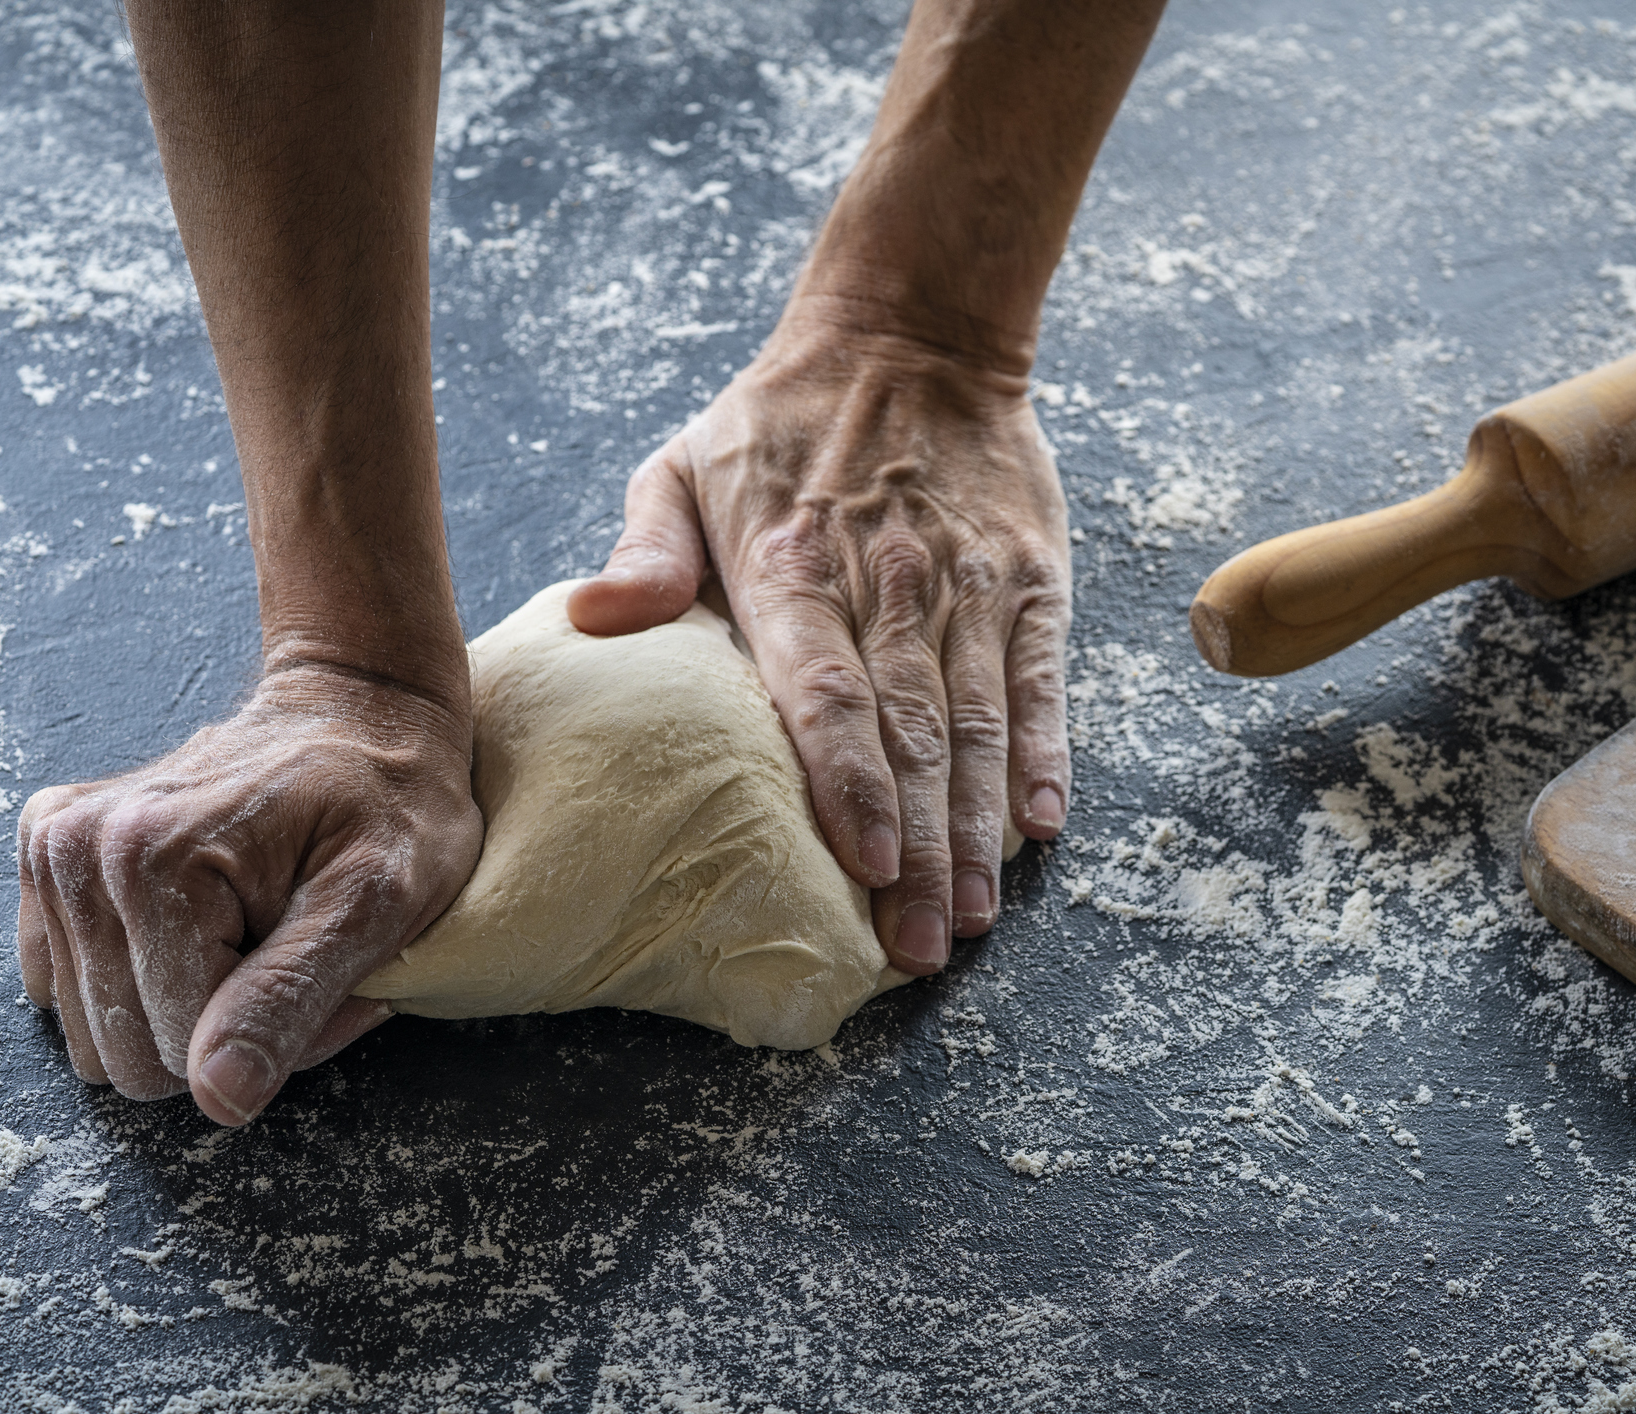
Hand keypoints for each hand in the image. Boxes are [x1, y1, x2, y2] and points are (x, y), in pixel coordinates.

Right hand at [16, 665, 480, 1123]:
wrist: (360, 707)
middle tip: (301, 955)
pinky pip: (72, 991)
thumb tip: (219, 1097)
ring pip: (101, 1036)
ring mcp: (54, 854)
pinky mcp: (48, 859)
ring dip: (191, 1009)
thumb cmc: (390, 801)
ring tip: (263, 937)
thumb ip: (293, 997)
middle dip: (226, 1032)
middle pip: (131, 1054)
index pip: (186, 1051)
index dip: (280, 1036)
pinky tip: (211, 923)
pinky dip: (146, 980)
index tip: (340, 972)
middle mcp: (80, 853)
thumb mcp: (379, 901)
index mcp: (153, 862)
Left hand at [568, 321, 1071, 975]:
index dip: (849, 783)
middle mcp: (887, 581)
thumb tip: (591, 619)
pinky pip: (1038, 681)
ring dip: (978, 828)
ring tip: (970, 916)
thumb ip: (643, 548)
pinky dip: (1045, 754)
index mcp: (792, 565)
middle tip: (916, 947)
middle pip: (906, 734)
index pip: (825, 691)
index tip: (862, 869)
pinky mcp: (1029, 580)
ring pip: (976, 723)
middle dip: (915, 850)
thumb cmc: (781, 419)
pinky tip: (1044, 827)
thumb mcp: (682, 461)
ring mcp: (967, 583)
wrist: (914, 333)